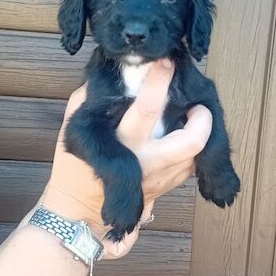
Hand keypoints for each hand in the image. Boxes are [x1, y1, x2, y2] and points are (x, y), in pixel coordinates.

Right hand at [42, 60, 211, 257]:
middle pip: (190, 140)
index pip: (147, 108)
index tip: (166, 62)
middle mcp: (147, 162)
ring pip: (196, 155)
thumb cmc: (75, 167)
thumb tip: (110, 73)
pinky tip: (182, 137)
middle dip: (202, 118)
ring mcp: (161, 179)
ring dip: (201, 133)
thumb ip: (89, 97)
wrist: (80, 212)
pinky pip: (190, 167)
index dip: (159, 81)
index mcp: (123, 143)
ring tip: (192, 117)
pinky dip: (193, 150)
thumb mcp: (73, 127)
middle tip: (198, 104)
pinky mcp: (167, 189)